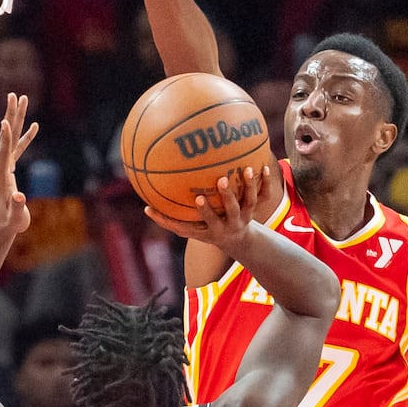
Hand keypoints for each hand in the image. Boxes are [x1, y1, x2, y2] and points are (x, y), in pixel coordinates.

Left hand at [0, 92, 38, 238]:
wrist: (3, 225)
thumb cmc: (10, 222)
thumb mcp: (16, 217)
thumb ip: (18, 206)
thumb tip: (20, 196)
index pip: (3, 153)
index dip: (5, 138)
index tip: (4, 121)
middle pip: (6, 136)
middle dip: (11, 115)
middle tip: (15, 95)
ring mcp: (3, 165)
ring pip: (12, 137)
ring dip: (18, 118)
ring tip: (23, 100)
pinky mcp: (9, 167)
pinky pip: (18, 148)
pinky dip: (26, 137)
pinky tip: (34, 126)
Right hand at [143, 165, 274, 250]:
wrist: (238, 242)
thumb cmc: (205, 231)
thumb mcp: (188, 230)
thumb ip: (168, 221)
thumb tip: (144, 208)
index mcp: (211, 231)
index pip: (214, 220)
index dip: (203, 212)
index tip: (198, 198)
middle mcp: (228, 225)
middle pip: (229, 212)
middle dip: (226, 197)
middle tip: (222, 180)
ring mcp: (242, 219)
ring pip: (248, 203)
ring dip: (247, 186)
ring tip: (245, 169)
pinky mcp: (253, 211)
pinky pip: (260, 196)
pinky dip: (263, 182)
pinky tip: (262, 165)